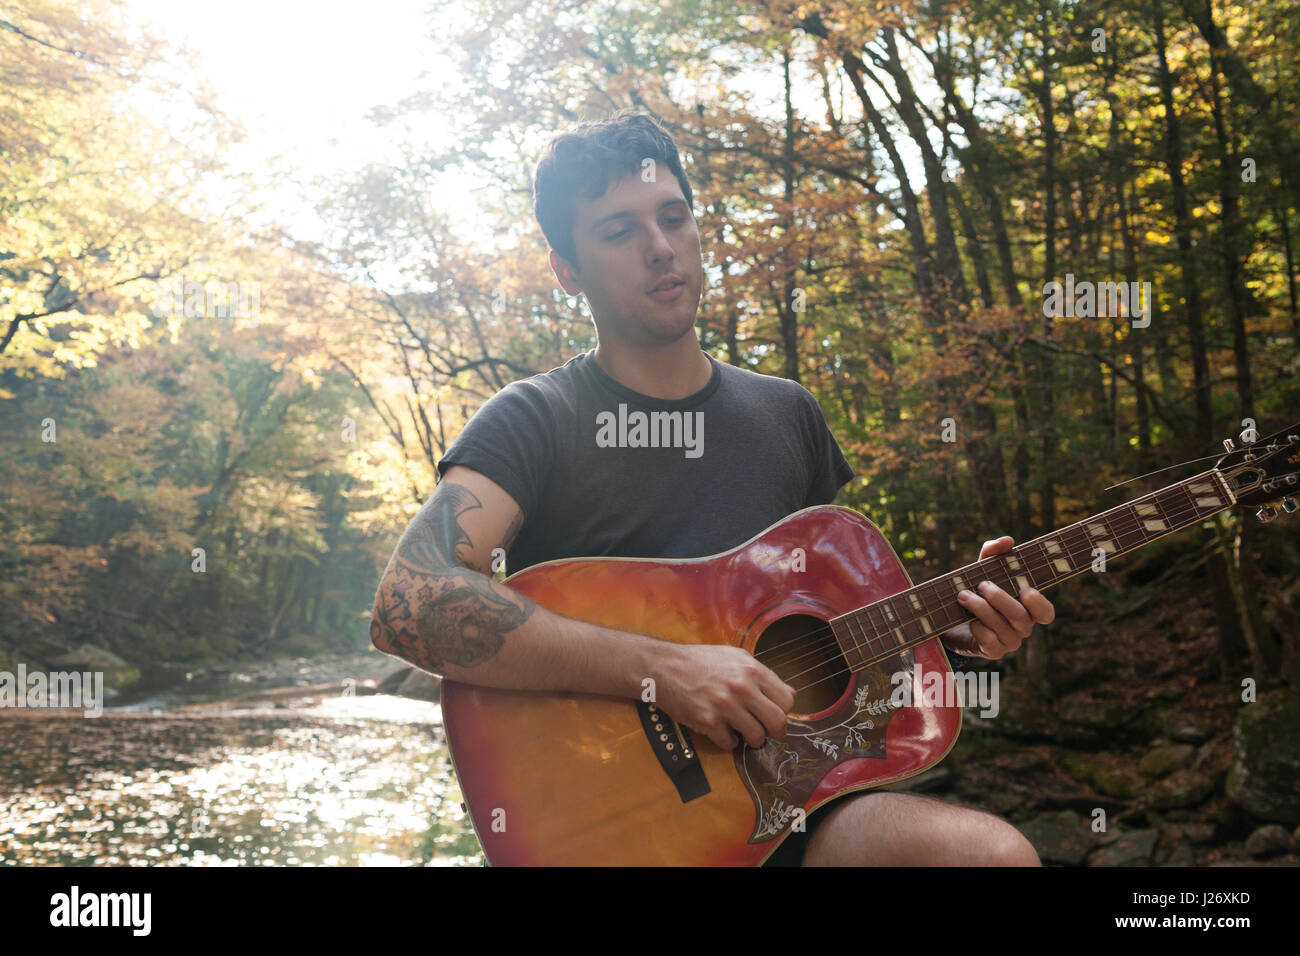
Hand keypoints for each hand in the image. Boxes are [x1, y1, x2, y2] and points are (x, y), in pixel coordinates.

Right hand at [653, 643, 795, 750]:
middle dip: (775, 731)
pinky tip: (722, 731)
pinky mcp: (707, 721)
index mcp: (752, 669)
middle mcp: (741, 687)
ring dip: (752, 739)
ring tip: (742, 731)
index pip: (787, 700)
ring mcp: (724, 706)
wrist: (663, 666)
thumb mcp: (736, 657)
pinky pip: (729, 743)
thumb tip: (789, 694)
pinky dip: (728, 741)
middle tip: (767, 731)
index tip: (774, 713)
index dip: (783, 710)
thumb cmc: (700, 661)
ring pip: (757, 737)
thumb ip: (763, 675)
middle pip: (777, 722)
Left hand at [948, 535, 1054, 659]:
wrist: (951, 618)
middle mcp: (1022, 627)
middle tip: (982, 585)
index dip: (1040, 604)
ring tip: (963, 596)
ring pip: (1003, 628)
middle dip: (1000, 599)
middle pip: (1021, 617)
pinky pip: (989, 640)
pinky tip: (968, 620)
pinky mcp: (993, 652)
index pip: (1046, 613)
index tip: (1025, 591)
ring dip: (982, 609)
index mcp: (1027, 608)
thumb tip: (1007, 540)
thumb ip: (993, 553)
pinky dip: (977, 627)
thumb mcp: (982, 569)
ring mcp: (1009, 641)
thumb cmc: (976, 591)